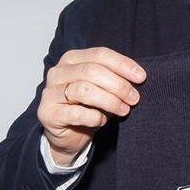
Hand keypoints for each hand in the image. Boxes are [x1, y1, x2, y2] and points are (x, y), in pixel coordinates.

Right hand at [37, 47, 145, 165]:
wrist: (69, 135)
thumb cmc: (88, 107)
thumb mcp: (104, 88)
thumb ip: (116, 78)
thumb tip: (139, 76)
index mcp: (73, 58)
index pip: (100, 54)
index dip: (123, 64)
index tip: (141, 77)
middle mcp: (58, 71)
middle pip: (92, 71)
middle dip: (118, 85)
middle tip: (134, 98)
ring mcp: (50, 92)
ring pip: (84, 90)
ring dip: (110, 101)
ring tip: (124, 110)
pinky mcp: (47, 113)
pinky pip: (75, 113)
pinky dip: (94, 117)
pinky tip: (101, 120)